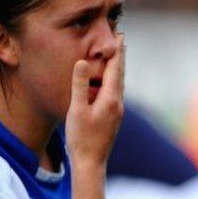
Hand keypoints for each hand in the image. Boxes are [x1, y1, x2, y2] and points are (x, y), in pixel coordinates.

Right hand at [65, 34, 124, 170]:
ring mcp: (117, 112)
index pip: (115, 68)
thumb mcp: (76, 110)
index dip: (117, 51)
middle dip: (120, 55)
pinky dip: (114, 80)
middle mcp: (118, 103)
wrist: (91, 163)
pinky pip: (116, 92)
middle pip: (120, 74)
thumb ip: (79, 85)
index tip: (119, 35)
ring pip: (119, 84)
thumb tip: (82, 62)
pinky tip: (111, 82)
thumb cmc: (81, 138)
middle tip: (121, 38)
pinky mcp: (114, 118)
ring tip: (117, 55)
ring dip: (118, 68)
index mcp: (110, 98)